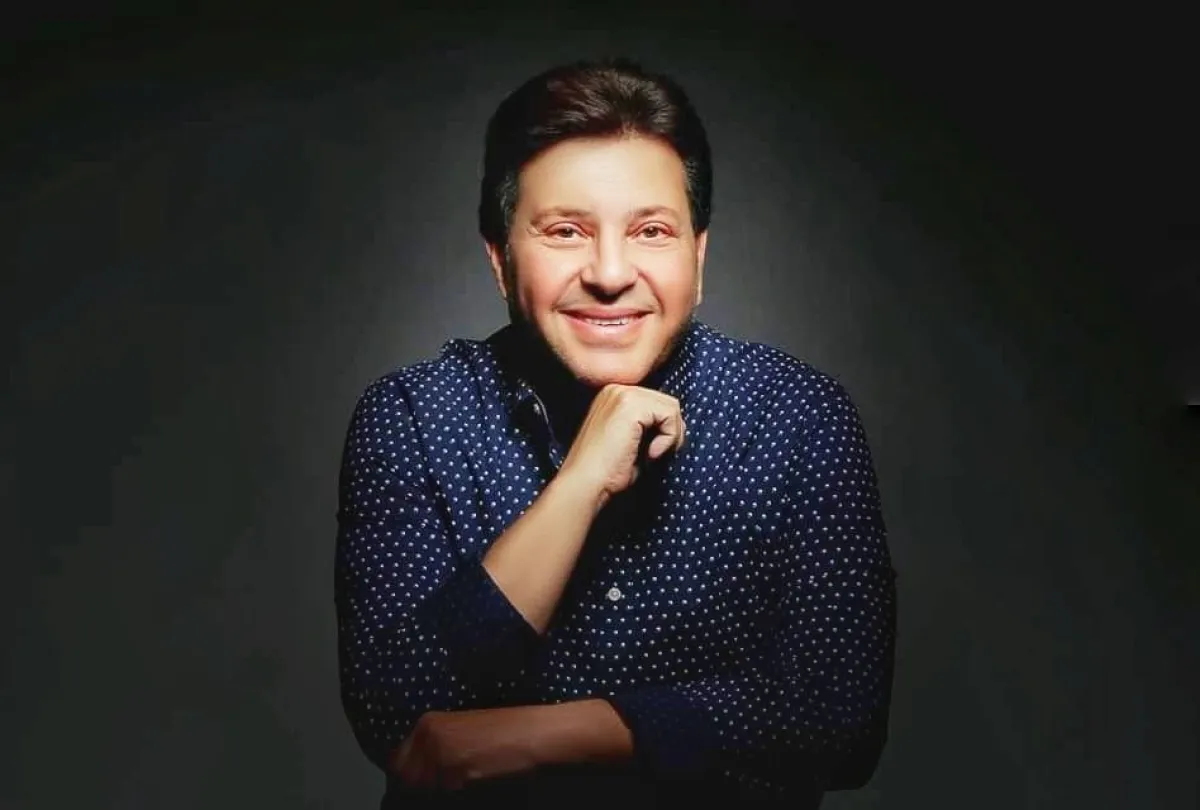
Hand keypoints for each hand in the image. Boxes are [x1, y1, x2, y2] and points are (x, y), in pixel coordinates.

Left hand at [390, 707, 539, 790]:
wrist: (528, 732)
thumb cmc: (500, 730)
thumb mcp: (460, 730)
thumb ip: (435, 744)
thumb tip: (415, 771)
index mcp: (427, 722)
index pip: (397, 760)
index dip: (408, 775)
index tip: (419, 781)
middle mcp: (429, 735)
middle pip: (407, 776)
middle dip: (420, 784)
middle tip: (442, 783)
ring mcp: (441, 752)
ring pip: (424, 787)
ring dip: (436, 788)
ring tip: (459, 779)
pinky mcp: (456, 769)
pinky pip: (444, 791)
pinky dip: (454, 791)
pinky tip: (469, 780)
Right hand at [558, 384, 685, 509]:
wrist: (585, 483)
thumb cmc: (606, 471)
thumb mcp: (630, 441)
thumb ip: (648, 426)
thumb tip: (678, 425)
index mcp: (614, 395)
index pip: (656, 402)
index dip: (664, 428)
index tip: (653, 451)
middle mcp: (616, 388)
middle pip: (666, 402)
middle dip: (670, 431)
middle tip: (656, 455)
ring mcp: (622, 393)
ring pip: (671, 407)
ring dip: (670, 436)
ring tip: (652, 454)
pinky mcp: (630, 405)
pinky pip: (670, 414)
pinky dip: (668, 438)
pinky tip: (651, 453)